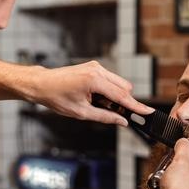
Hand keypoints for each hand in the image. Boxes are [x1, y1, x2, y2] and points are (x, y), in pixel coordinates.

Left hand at [33, 61, 153, 124]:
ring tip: (96, 105)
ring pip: (118, 83)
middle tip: (112, 114)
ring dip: (114, 96)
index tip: (147, 112)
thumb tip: (122, 121)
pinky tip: (94, 97)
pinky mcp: (94, 67)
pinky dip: (108, 91)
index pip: (122, 95)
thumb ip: (105, 117)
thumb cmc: (56, 97)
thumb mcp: (81, 112)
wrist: (41, 84)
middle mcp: (97, 70)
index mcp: (94, 80)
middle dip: (123, 102)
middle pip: (124, 88)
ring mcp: (96, 66)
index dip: (136, 106)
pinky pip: (110, 80)